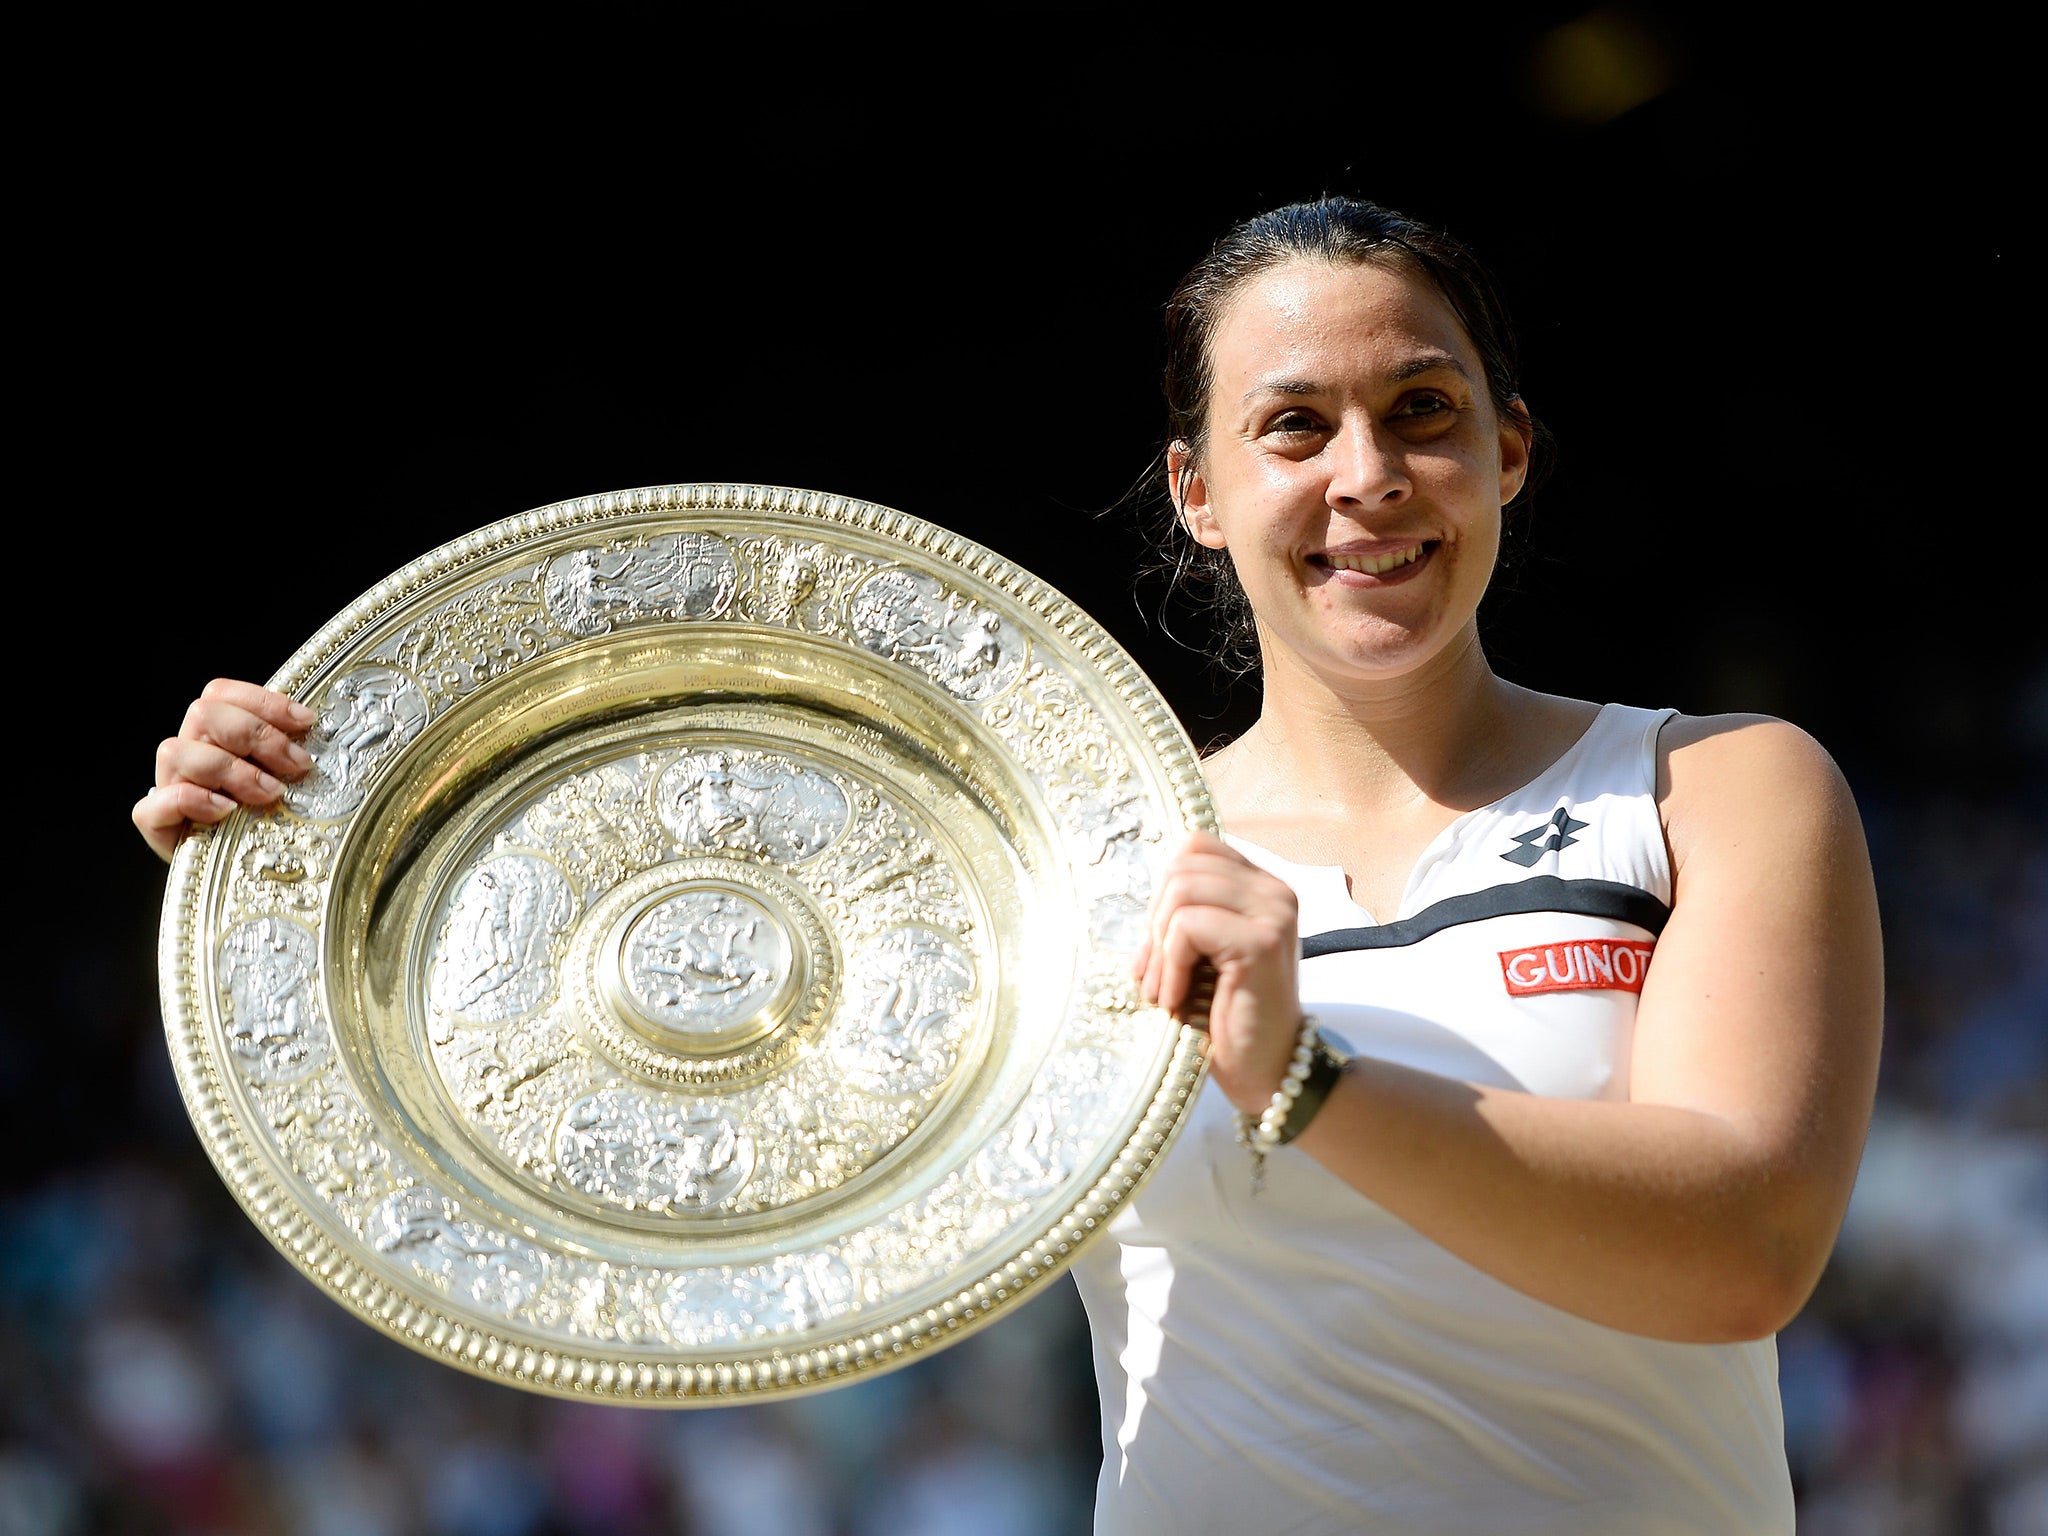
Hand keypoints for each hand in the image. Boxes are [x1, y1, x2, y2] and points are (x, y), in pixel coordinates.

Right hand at [133, 679, 315, 862]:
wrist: (240, 867)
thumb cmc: (266, 819)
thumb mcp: (285, 779)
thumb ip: (290, 756)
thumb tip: (319, 741)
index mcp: (215, 733)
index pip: (222, 693)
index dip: (264, 701)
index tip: (306, 722)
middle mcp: (188, 752)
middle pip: (203, 714)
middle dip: (255, 735)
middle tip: (295, 765)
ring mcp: (168, 786)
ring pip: (176, 751)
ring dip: (231, 770)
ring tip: (270, 794)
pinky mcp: (156, 823)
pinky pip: (155, 803)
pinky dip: (194, 801)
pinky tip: (227, 811)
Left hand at [1133, 831, 1303, 1115]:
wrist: (1265, 1070)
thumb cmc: (1223, 1014)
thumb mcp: (1198, 952)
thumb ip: (1181, 912)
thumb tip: (1144, 895)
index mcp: (1260, 886)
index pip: (1194, 846)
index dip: (1164, 892)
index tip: (1162, 943)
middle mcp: (1275, 890)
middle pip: (1181, 865)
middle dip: (1155, 921)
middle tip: (1158, 973)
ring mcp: (1273, 912)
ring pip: (1181, 889)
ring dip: (1159, 946)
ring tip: (1166, 989)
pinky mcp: (1262, 941)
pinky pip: (1187, 926)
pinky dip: (1169, 966)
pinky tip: (1176, 999)